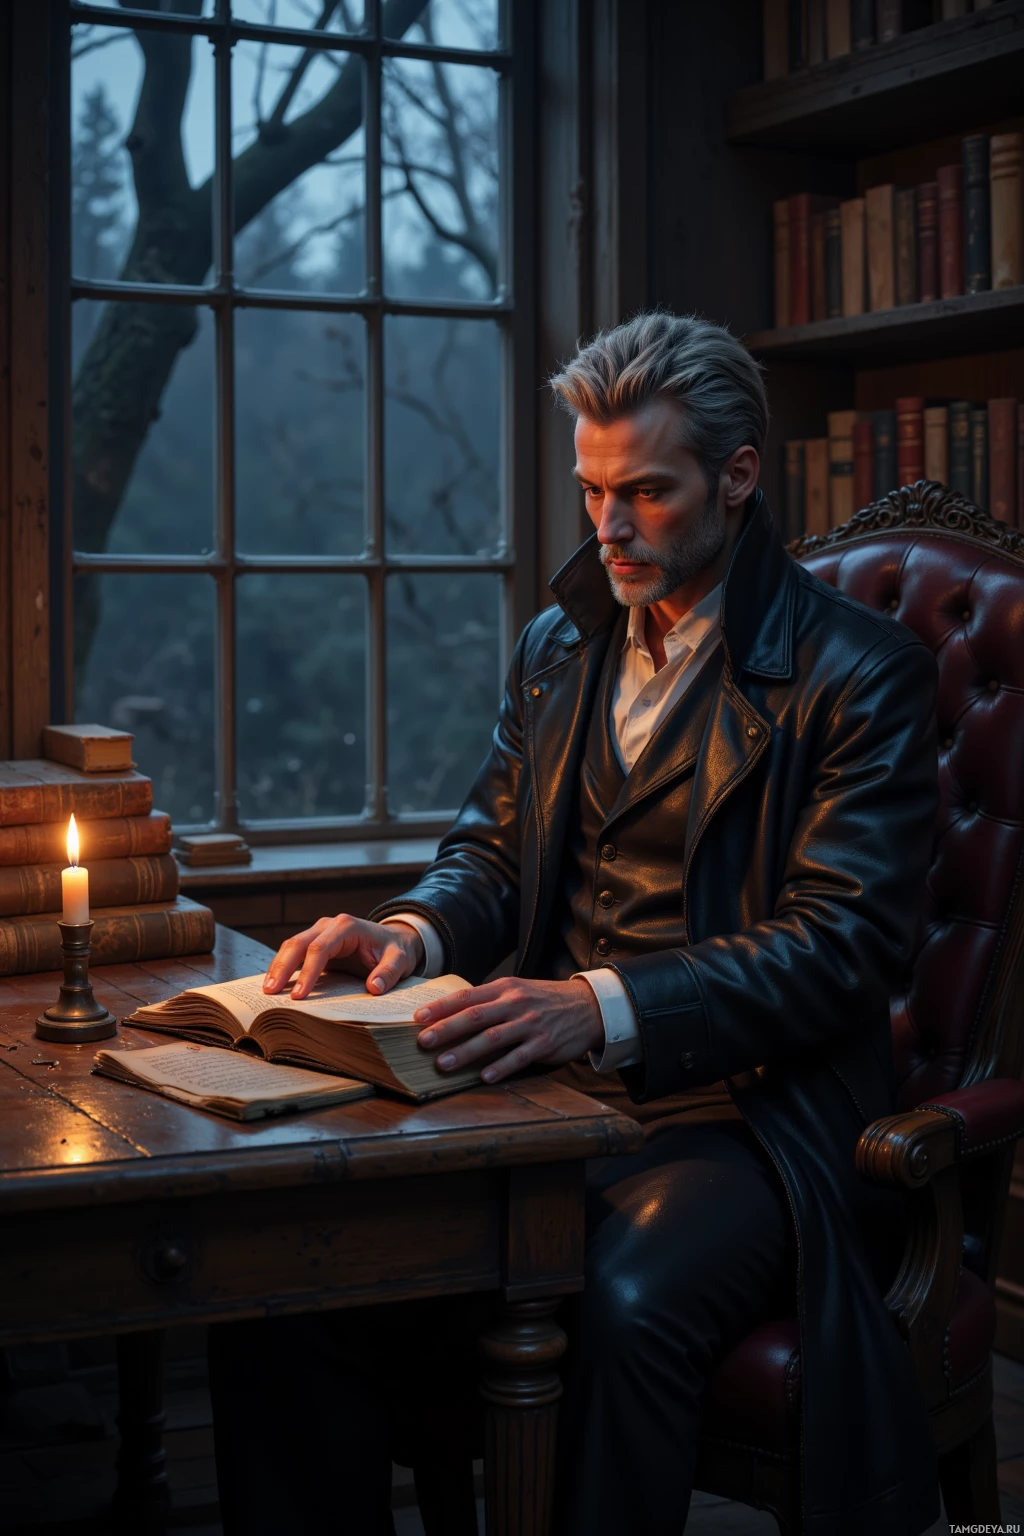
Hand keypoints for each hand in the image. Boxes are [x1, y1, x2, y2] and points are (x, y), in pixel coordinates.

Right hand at [263, 915, 424, 999]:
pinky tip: (275, 985)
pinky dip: (283, 968)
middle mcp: (328, 926)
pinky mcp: (315, 944)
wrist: (393, 940)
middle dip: (283, 967)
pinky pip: (295, 954)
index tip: (300, 995)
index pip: (320, 948)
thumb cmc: (394, 950)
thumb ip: (389, 972)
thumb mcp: (400, 960)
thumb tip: (374, 988)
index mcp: (346, 927)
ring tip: (267, 991)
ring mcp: (319, 933)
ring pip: (291, 946)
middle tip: (271, 993)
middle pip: (298, 943)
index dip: (308, 972)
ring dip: (277, 968)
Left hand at [414, 977, 602, 1084]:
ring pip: (493, 1038)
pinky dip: (501, 1067)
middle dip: (446, 1029)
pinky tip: (485, 1077)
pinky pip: (519, 1057)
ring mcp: (530, 1024)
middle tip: (422, 1042)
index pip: (467, 996)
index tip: (418, 1017)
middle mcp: (515, 1004)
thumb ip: (489, 1000)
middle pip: (475, 1016)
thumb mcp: (517, 991)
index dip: (442, 1007)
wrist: (588, 1006)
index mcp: (505, 989)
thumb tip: (453, 1013)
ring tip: (443, 1064)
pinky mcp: (545, 1044)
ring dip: (466, 1051)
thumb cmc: (544, 1000)